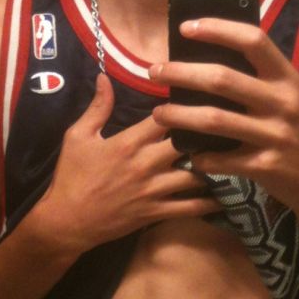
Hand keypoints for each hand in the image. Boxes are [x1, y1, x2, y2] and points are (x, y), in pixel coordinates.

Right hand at [39, 73, 220, 254]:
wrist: (65, 222)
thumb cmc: (71, 176)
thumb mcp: (77, 136)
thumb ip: (97, 107)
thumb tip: (105, 76)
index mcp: (129, 142)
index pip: (165, 118)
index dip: (183, 106)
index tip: (199, 97)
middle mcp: (146, 164)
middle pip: (187, 144)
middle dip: (205, 134)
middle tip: (224, 124)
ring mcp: (154, 191)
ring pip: (195, 175)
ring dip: (214, 164)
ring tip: (233, 153)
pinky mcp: (156, 213)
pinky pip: (190, 208)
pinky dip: (210, 200)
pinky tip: (228, 192)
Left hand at [149, 18, 298, 217]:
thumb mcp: (293, 96)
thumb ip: (263, 77)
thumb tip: (214, 54)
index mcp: (288, 78)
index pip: (253, 40)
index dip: (218, 29)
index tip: (187, 27)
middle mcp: (283, 102)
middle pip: (222, 79)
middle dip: (181, 73)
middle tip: (154, 71)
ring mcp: (276, 135)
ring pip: (215, 119)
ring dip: (179, 114)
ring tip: (158, 113)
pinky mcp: (267, 166)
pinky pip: (223, 159)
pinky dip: (201, 156)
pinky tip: (189, 153)